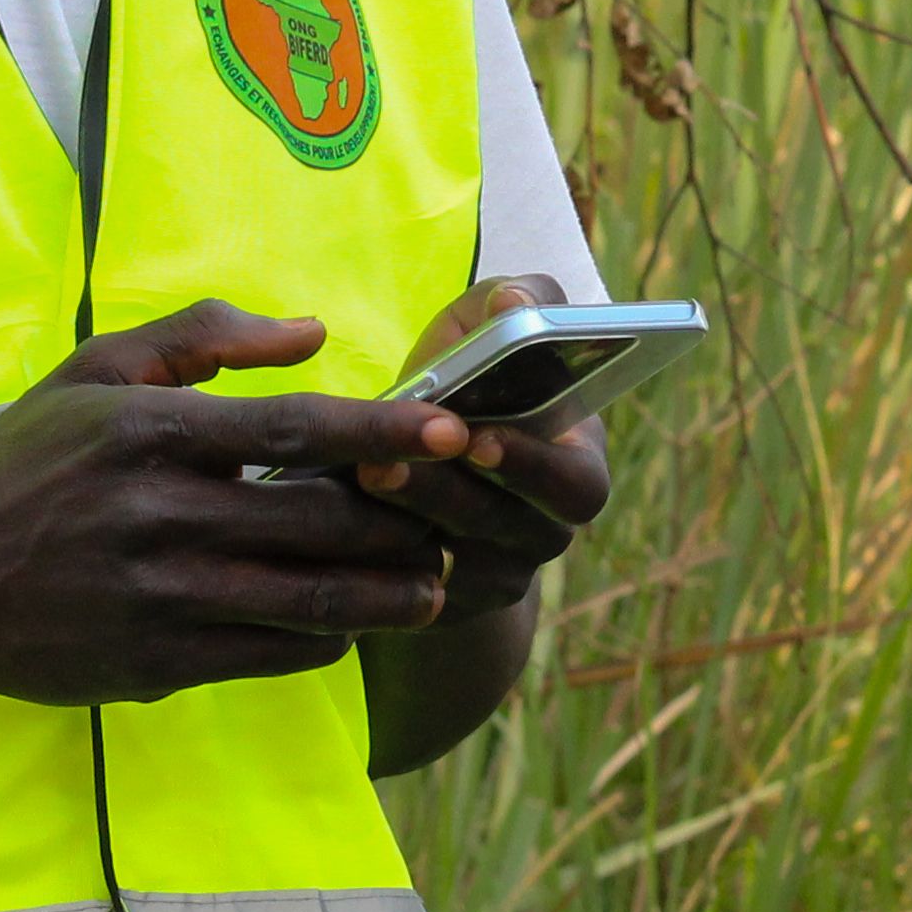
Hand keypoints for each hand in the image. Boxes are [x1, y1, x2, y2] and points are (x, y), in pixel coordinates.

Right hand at [0, 297, 478, 706]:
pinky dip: (323, 638)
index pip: (297, 428)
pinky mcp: (155, 666)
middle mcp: (161, 517)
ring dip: (387, 594)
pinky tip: (346, 622)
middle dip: (405, 523)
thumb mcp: (94, 373)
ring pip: (311, 601)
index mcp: (153, 434)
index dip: (384, 430)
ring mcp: (160, 599)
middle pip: (324, 523)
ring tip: (430, 583)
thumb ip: (205, 339)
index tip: (453, 429)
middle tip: (452, 516)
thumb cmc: (19, 466)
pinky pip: (271, 655)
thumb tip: (312, 332)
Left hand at [380, 275, 616, 618]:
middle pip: (504, 528)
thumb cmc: (464, 382)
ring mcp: (496, 577)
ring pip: (451, 564)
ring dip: (400, 522)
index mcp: (574, 467)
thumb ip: (517, 300)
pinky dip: (372, 563)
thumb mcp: (489, 335)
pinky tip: (331, 528)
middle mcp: (544, 532)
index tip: (476, 439)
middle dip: (440, 493)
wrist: (424, 467)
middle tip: (381, 460)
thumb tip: (520, 301)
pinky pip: (407, 597)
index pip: (580, 488)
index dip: (533, 468)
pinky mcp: (441, 610)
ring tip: (353, 476)